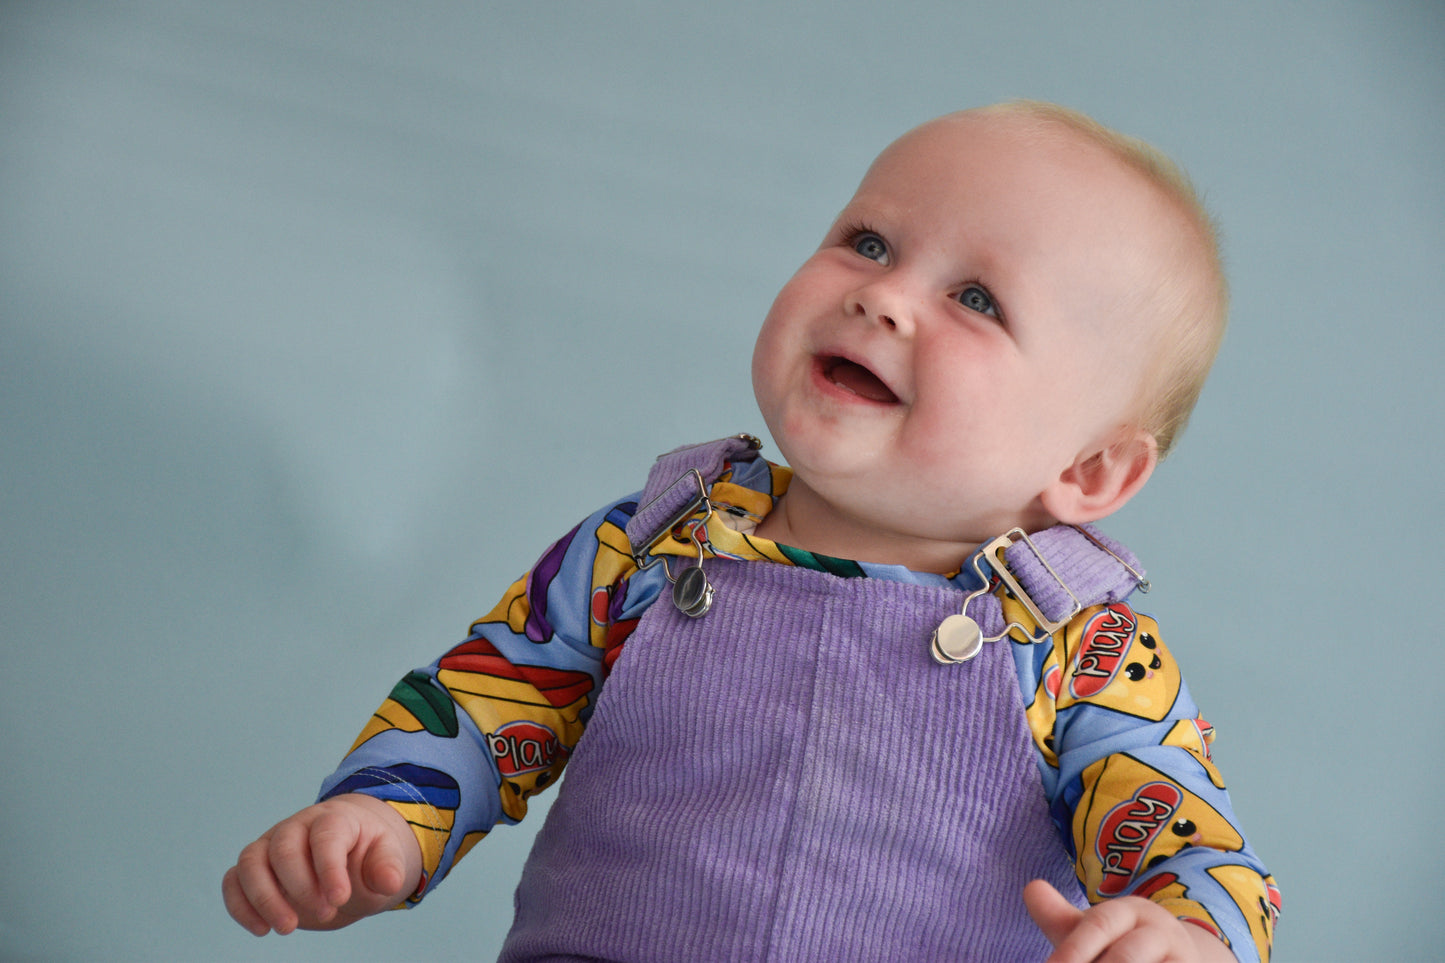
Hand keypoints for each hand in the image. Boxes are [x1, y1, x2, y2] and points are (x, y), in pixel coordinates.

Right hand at [222, 793, 422, 935]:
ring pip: (250, 862)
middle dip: (301, 887)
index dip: (329, 869)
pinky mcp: (255, 868)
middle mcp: (297, 827)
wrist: (350, 856)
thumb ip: (388, 866)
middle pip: (284, 849)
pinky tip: (262, 930)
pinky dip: (240, 906)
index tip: (339, 899)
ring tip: (288, 928)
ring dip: (264, 899)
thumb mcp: (386, 858)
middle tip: (327, 913)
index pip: (325, 836)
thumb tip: (390, 882)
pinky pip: (233, 881)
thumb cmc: (367, 856)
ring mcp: (271, 845)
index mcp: (333, 819)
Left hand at [1024, 879, 1234, 962]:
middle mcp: (1158, 930)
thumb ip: (1058, 916)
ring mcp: (1182, 956)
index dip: (1073, 951)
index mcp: (1127, 911)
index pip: (1097, 927)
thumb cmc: (1117, 945)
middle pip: (1126, 955)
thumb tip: (1032, 889)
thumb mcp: (1089, 930)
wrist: (1177, 958)